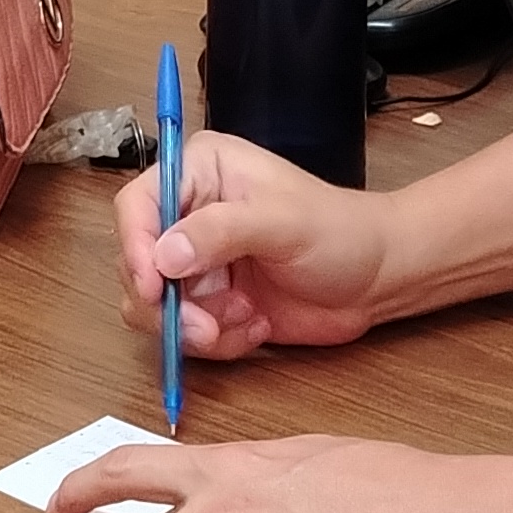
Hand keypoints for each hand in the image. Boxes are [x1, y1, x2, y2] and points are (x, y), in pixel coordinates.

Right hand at [122, 131, 400, 361]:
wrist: (378, 278)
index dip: (135, 247)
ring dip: (196, 326)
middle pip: (137, 263)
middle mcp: (189, 214)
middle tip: (205, 325)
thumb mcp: (283, 222)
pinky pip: (183, 333)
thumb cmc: (341, 233)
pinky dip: (217, 340)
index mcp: (201, 171)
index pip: (138, 204)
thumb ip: (221, 231)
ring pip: (154, 306)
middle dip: (169, 303)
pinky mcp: (208, 302)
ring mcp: (197, 262)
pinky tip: (256, 326)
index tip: (153, 286)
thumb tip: (164, 256)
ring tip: (246, 319)